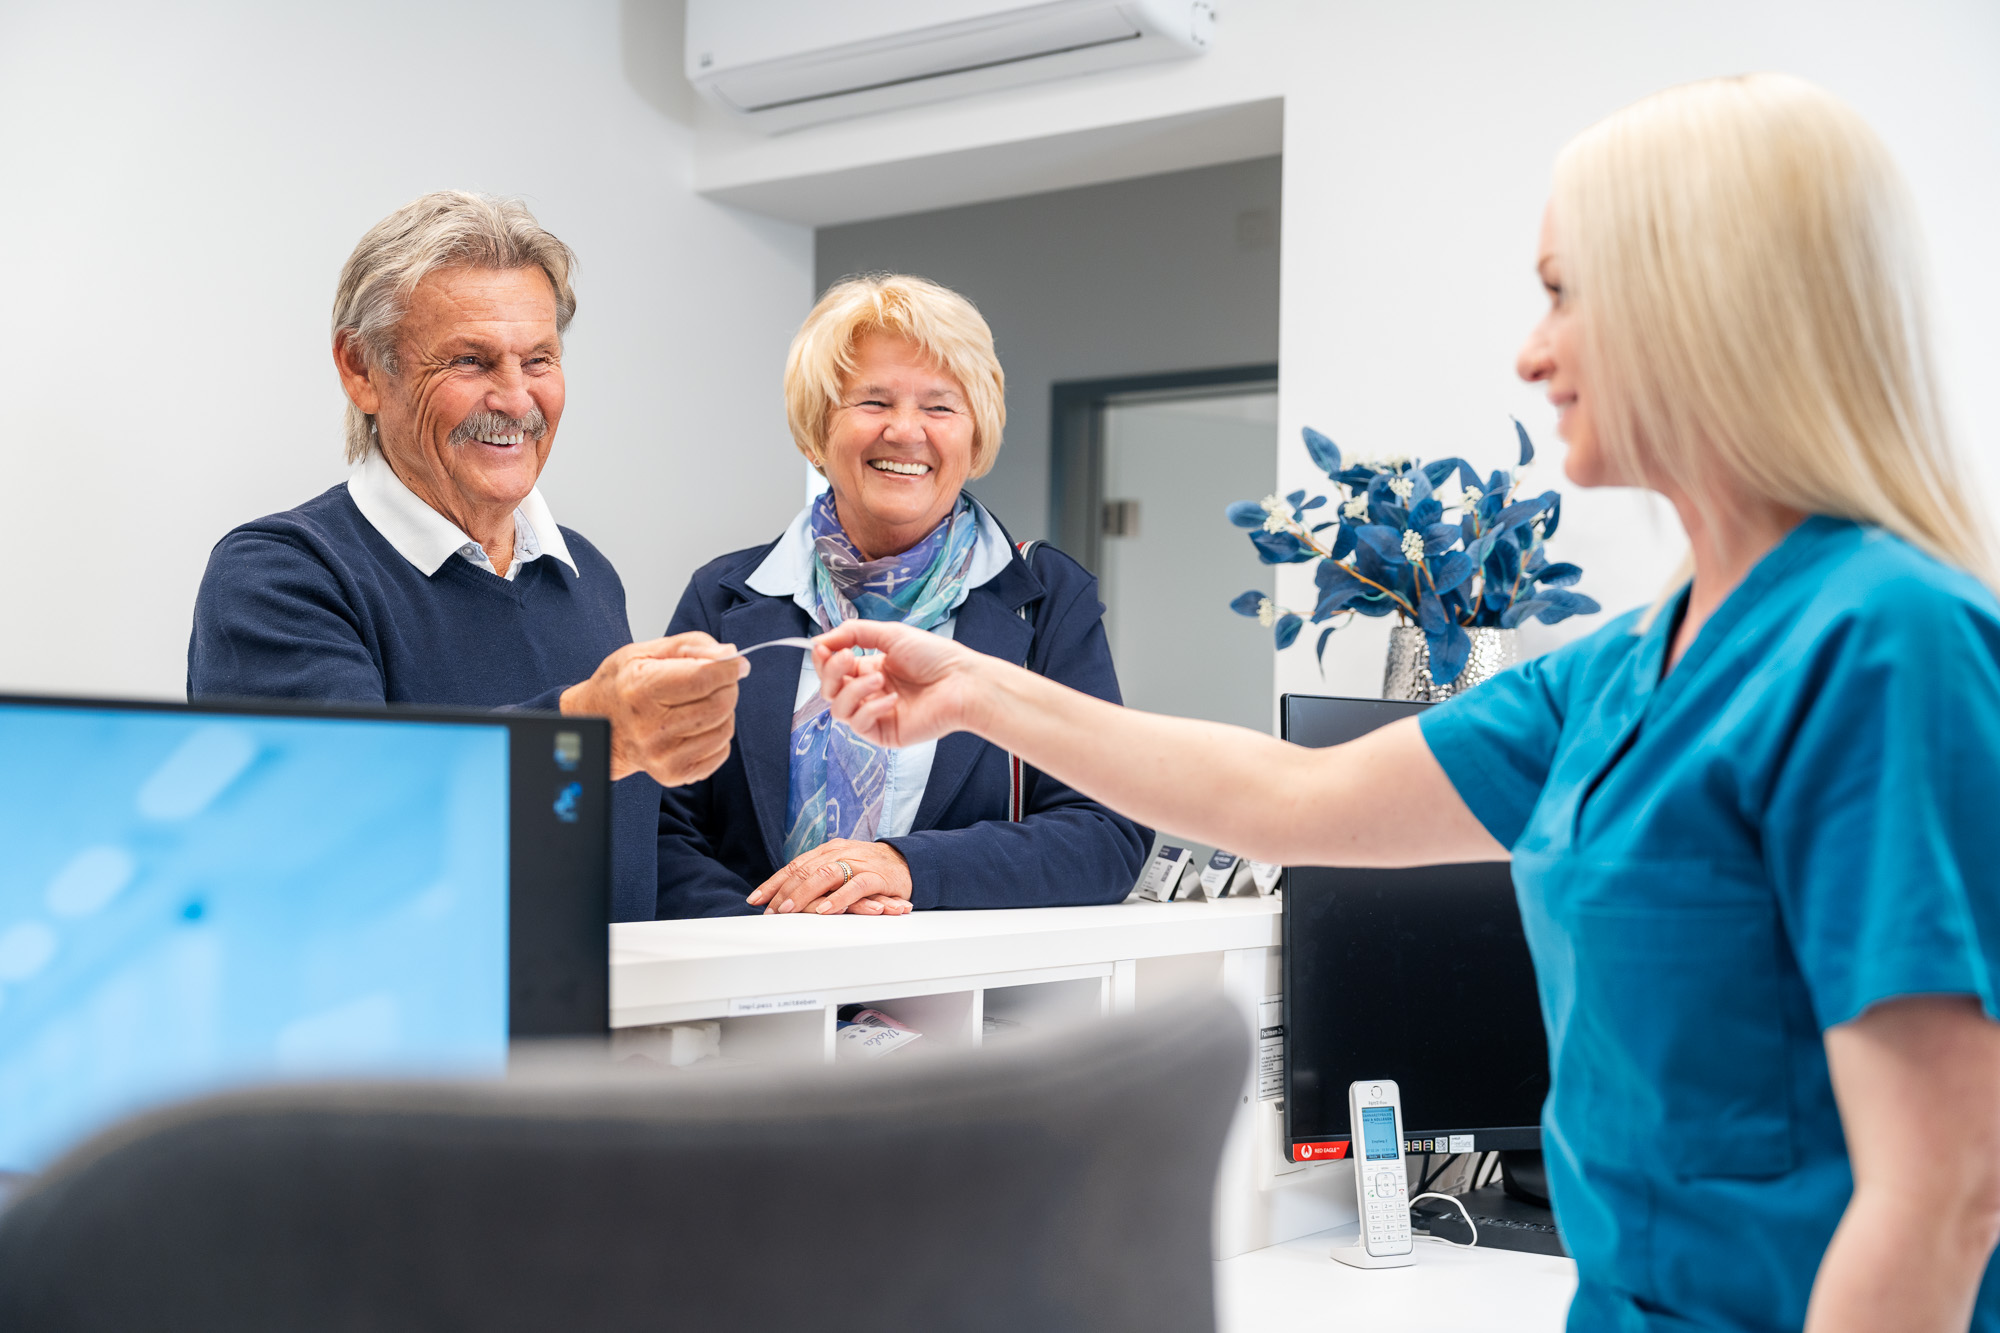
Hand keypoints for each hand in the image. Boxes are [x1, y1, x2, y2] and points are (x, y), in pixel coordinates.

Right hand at [561, 632, 746, 784]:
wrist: (600, 726)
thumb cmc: (621, 686)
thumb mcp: (644, 652)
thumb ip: (690, 646)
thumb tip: (728, 655)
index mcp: (642, 690)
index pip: (703, 678)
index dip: (728, 668)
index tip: (736, 663)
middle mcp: (651, 727)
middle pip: (719, 705)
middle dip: (728, 687)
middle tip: (717, 681)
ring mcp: (663, 755)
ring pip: (725, 728)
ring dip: (724, 711)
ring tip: (701, 703)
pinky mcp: (674, 774)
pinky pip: (721, 751)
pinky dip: (717, 734)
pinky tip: (696, 725)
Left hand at [748, 839, 913, 915]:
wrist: (907, 861)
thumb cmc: (870, 869)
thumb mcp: (840, 868)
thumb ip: (817, 878)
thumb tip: (784, 897)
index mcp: (828, 850)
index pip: (794, 866)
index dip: (773, 883)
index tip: (755, 900)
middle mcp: (840, 853)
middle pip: (805, 870)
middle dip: (784, 892)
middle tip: (770, 911)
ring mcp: (858, 863)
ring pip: (826, 875)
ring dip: (804, 894)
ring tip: (789, 910)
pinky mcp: (877, 876)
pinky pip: (855, 886)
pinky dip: (838, 898)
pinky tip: (825, 910)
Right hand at [812, 621, 989, 748]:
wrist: (963, 682)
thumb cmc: (935, 657)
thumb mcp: (890, 634)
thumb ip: (852, 632)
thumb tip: (818, 640)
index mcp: (869, 669)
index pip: (831, 670)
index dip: (822, 659)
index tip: (822, 646)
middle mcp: (869, 693)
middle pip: (829, 690)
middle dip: (832, 672)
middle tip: (848, 657)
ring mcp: (876, 715)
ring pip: (839, 710)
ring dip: (853, 690)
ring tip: (880, 678)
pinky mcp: (884, 734)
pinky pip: (859, 724)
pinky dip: (871, 708)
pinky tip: (892, 699)